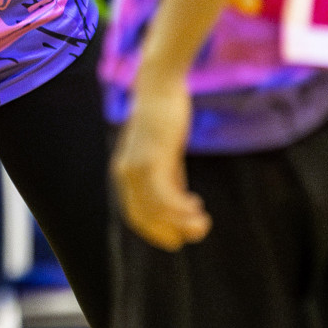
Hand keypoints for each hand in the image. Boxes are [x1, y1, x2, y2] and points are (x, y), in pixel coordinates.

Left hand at [112, 82, 211, 250]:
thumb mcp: (165, 154)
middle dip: (170, 233)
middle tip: (196, 233)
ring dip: (183, 223)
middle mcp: (125, 173)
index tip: (178, 239)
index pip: (135, 215)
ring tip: (202, 223)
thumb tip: (180, 204)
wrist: (159, 88)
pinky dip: (182, 209)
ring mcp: (137, 167)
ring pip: (157, 211)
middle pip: (144, 218)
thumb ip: (169, 177)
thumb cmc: (163, 119)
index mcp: (124, 173)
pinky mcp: (153, 160)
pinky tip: (197, 206)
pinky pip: (166, 198)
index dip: (157, 232)